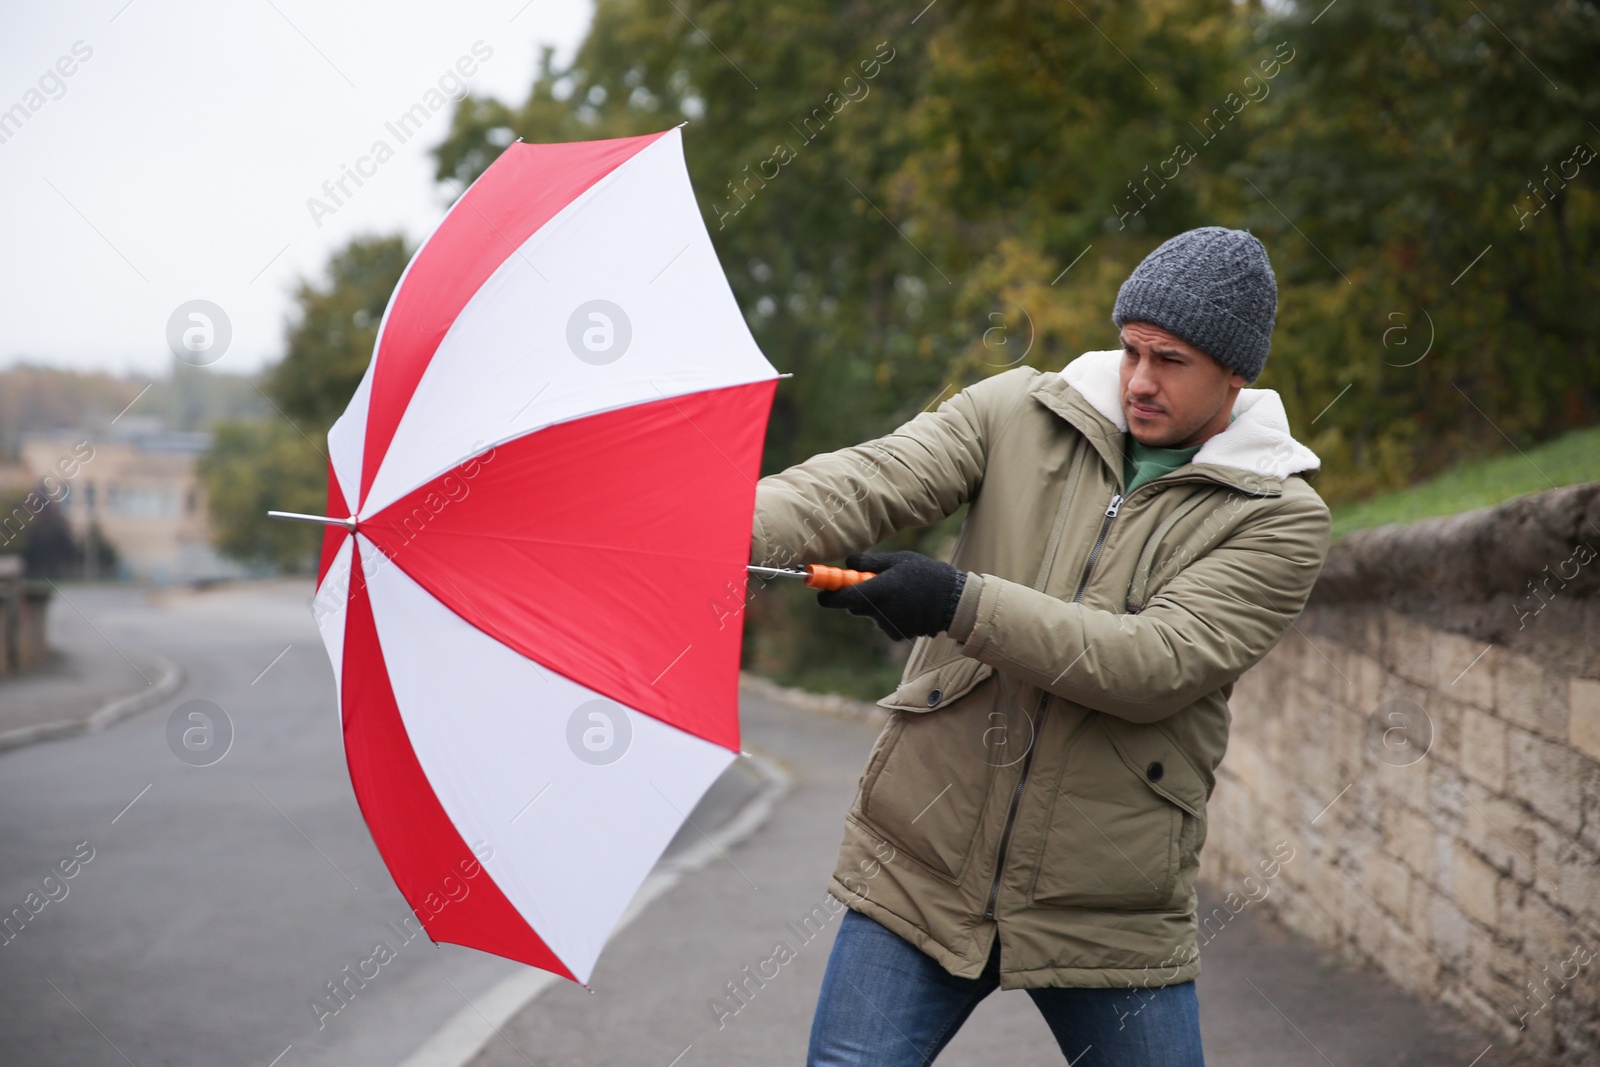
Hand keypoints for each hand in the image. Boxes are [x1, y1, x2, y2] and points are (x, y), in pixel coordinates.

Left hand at [816, 550, 967, 640]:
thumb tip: (847, 563)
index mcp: (876, 592)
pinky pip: (884, 622)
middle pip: (853, 606)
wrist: (954, 601)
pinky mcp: (897, 635)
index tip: (821, 591)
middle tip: (873, 582)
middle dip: (857, 595)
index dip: (827, 596)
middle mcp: (878, 613)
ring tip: (901, 591)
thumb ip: (869, 563)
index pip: (840, 599)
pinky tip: (908, 605)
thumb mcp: (898, 560)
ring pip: (870, 613)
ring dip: (877, 604)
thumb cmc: (926, 574)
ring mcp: (887, 626)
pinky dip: (890, 614)